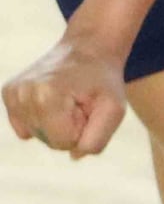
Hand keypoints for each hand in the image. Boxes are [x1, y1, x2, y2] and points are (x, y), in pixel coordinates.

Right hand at [4, 31, 126, 157]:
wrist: (90, 48)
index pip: (63, 142)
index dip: (82, 129)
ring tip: (67, 98)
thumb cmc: (103, 81)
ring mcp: (13, 93)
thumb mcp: (114, 109)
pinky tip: (52, 99)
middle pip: (48, 140)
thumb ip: (97, 140)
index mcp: (46, 96)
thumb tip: (74, 156)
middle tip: (79, 101)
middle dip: (69, 127)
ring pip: (36, 135)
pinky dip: (41, 119)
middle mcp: (23, 94)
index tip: (88, 106)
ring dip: (56, 123)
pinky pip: (25, 128)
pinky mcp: (9, 93)